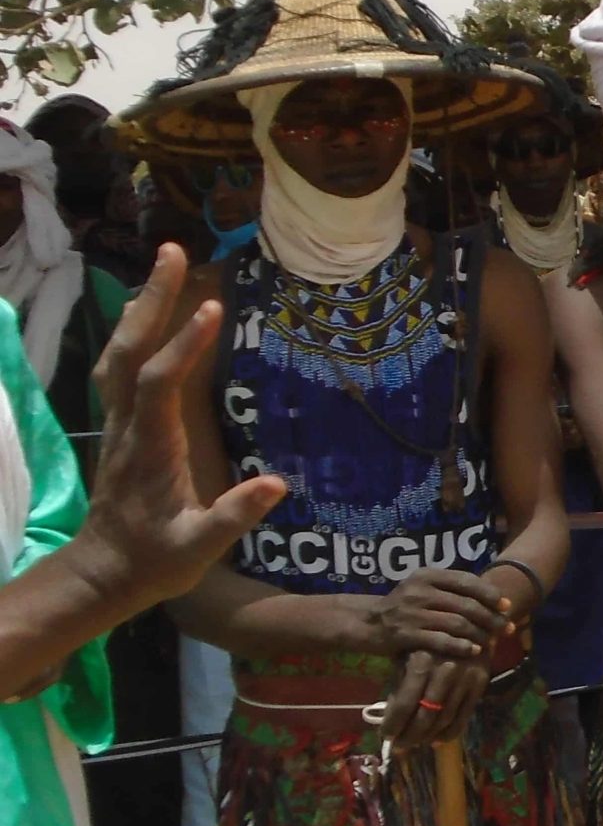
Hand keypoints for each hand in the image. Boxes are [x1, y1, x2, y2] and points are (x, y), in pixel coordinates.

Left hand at [73, 244, 286, 609]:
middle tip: (174, 252)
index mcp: (149, 447)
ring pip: (120, 353)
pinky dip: (134, 332)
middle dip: (152, 300)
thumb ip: (234, 515)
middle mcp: (128, 425)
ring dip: (141, 307)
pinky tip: (150, 316)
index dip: (183, 344)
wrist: (102, 573)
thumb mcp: (198, 548)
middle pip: (130, 351)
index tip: (212, 307)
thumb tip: (278, 484)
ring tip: (164, 266)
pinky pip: (121, 367)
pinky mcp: (119, 425)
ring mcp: (119, 423)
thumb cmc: (154, 561)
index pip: (160, 383)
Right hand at [363, 567, 515, 664]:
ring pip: (457, 623)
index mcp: (427, 575)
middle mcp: (419, 591)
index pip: (467, 581)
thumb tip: (494, 599)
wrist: (364, 623)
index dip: (490, 594)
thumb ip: (451, 591)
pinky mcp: (404, 635)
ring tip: (492, 642)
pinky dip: (460, 647)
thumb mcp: (423, 589)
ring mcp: (411, 613)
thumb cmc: (402, 607)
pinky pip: (440, 641)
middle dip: (492, 618)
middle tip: (507, 629)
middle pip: (466, 605)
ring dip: (480, 634)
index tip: (507, 606)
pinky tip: (473, 651)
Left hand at [378, 648, 489, 749]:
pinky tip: (436, 740)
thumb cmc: (429, 639)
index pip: (405, 704)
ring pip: (444, 719)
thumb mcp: (407, 654)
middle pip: (425, 716)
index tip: (385, 735)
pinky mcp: (481, 683)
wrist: (470, 621)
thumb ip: (400, 682)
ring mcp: (466, 677)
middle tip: (398, 746)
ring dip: (427, 737)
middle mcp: (446, 670)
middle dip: (409, 736)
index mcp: (422, 661)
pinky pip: (464, 716)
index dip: (394, 725)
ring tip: (415, 743)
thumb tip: (389, 716)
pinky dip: (449, 733)